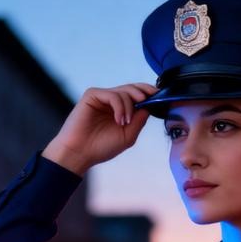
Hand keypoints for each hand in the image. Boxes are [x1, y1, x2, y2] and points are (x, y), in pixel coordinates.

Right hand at [41, 82, 158, 174]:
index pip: (137, 95)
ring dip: (130, 107)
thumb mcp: (128, 135)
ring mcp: (102, 97)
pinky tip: (119, 120)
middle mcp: (111, 101)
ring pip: (124, 92)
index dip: (148, 93)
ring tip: (125, 123)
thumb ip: (139, 120)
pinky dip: (120, 107)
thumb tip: (150, 106)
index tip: (160, 96)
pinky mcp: (92, 95)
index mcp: (120, 110)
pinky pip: (112, 95)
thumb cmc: (101, 147)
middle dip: (143, 92)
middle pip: (132, 89)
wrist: (80, 153)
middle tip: (148, 100)